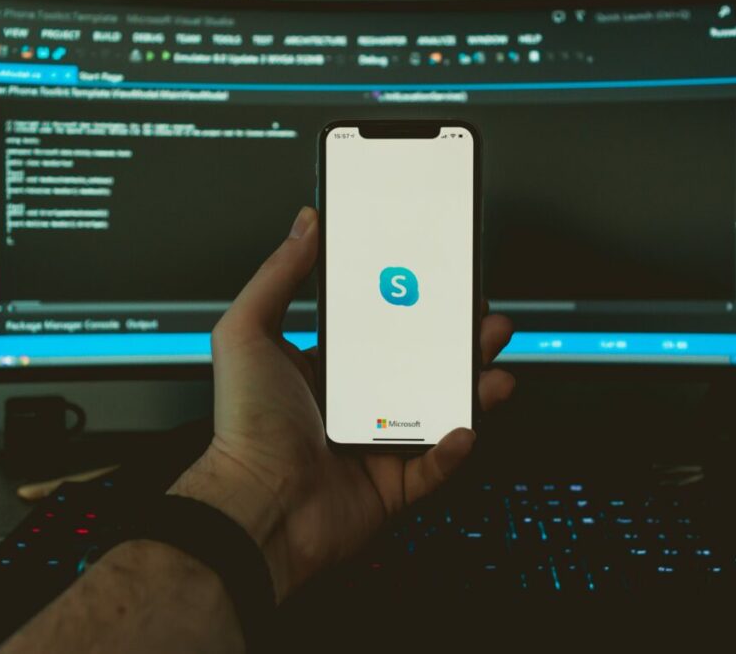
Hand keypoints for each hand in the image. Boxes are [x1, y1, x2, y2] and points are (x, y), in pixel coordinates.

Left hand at [170, 206, 514, 599]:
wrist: (255, 508)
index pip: (378, 328)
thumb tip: (304, 226)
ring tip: (492, 362)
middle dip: (456, 339)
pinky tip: (463, 427)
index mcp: (322, 367)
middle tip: (479, 316)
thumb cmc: (244, 428)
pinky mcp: (393, 485)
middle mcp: (353, 403)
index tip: (437, 280)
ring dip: (471, 386)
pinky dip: (455, 448)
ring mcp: (376, 443)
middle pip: (419, 363)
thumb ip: (277, 275)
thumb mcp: (248, 333)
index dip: (412, 305)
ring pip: (438, 409)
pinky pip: (436, 465)